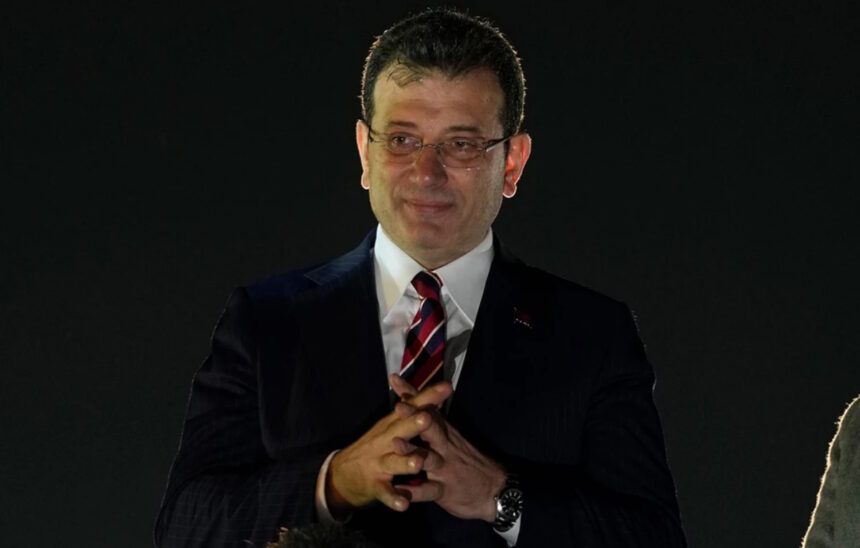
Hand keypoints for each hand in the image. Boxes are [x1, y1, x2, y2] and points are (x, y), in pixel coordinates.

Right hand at [326, 379, 452, 515]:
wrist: (341, 474)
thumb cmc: (374, 447)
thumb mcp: (389, 425)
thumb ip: (410, 407)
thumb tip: (429, 384)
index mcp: (392, 424)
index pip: (412, 407)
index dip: (428, 397)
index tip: (446, 387)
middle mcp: (384, 440)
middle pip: (400, 430)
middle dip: (413, 424)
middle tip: (426, 418)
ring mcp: (378, 463)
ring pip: (393, 462)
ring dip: (405, 462)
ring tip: (418, 463)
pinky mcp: (374, 485)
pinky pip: (386, 492)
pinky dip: (394, 498)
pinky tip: (404, 505)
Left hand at [390, 375, 506, 521]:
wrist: (495, 489)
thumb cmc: (467, 459)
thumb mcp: (452, 436)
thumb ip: (434, 420)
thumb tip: (415, 398)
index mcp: (446, 432)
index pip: (428, 408)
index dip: (412, 394)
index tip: (394, 379)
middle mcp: (445, 446)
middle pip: (430, 428)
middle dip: (414, 417)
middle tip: (398, 406)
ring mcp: (445, 468)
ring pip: (428, 458)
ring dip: (411, 451)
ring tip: (396, 444)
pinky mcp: (445, 491)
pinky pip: (429, 491)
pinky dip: (414, 492)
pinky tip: (399, 492)